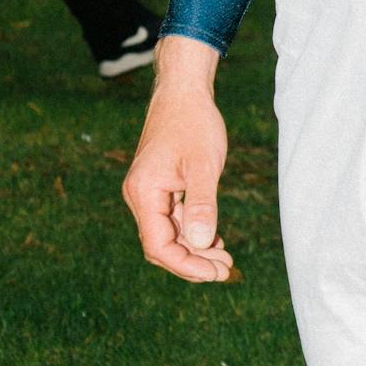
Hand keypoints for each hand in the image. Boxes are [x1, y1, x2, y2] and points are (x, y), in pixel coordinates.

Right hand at [122, 36, 234, 283]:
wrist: (184, 92)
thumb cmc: (194, 123)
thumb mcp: (204, 166)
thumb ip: (202, 206)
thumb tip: (200, 243)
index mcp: (144, 192)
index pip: (159, 246)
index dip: (186, 265)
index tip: (216, 273)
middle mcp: (139, 196)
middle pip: (160, 246)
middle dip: (192, 262)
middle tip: (226, 270)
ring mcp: (147, 193)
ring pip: (167, 235)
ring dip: (194, 250)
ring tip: (225, 259)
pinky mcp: (158, 188)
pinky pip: (171, 221)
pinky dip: (191, 233)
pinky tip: (214, 240)